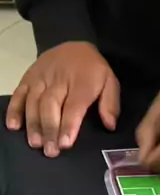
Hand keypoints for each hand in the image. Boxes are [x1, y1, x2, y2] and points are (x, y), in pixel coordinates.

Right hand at [6, 42, 119, 156]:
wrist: (74, 43)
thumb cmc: (93, 70)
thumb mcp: (110, 82)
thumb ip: (110, 104)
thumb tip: (109, 125)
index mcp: (82, 82)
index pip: (74, 106)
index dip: (69, 125)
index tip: (65, 144)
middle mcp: (59, 79)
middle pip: (51, 105)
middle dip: (49, 129)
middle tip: (50, 151)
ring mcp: (41, 77)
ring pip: (34, 101)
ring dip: (33, 124)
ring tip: (35, 143)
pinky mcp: (29, 77)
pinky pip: (19, 93)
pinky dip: (14, 109)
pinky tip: (13, 126)